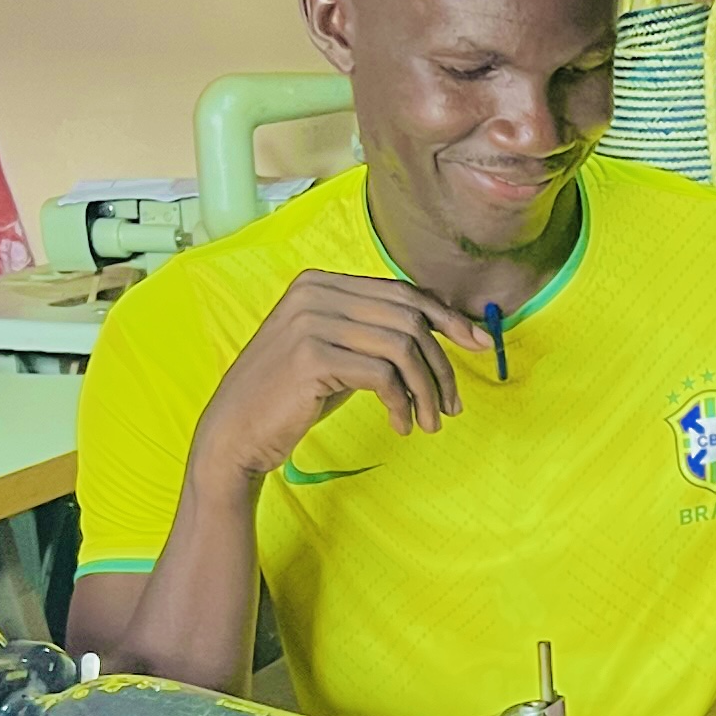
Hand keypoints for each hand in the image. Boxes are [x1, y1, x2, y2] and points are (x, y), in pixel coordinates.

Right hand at [188, 267, 497, 485]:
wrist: (235, 433)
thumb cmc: (291, 397)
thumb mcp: (338, 354)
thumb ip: (378, 333)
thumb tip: (448, 326)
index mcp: (320, 283)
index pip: (402, 292)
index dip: (447, 317)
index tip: (479, 343)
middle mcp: (314, 294)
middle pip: (409, 318)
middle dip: (442, 364)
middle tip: (452, 405)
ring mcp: (311, 322)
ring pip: (403, 348)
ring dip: (427, 391)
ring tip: (430, 422)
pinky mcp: (312, 358)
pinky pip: (384, 376)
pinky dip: (402, 404)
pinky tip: (401, 425)